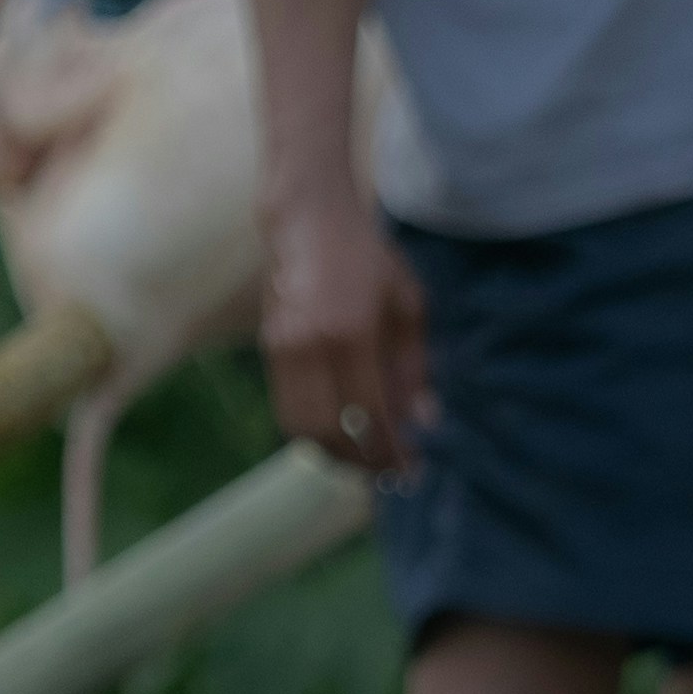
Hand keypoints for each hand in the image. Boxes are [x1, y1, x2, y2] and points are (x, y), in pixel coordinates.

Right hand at [263, 195, 429, 479]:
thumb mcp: (407, 304)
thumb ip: (414, 366)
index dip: (390, 450)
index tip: (411, 469)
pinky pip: (289, 409)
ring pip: (303, 428)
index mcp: (352, 331)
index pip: (370, 414)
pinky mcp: (269, 349)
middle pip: (333, 433)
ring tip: (366, 458)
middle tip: (390, 472)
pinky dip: (316, 431)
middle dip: (363, 462)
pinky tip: (342, 431)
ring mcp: (284, 348)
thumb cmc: (367, 259)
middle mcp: (311, 344)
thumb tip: (423, 421)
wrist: (307, 221)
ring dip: (335, 453)